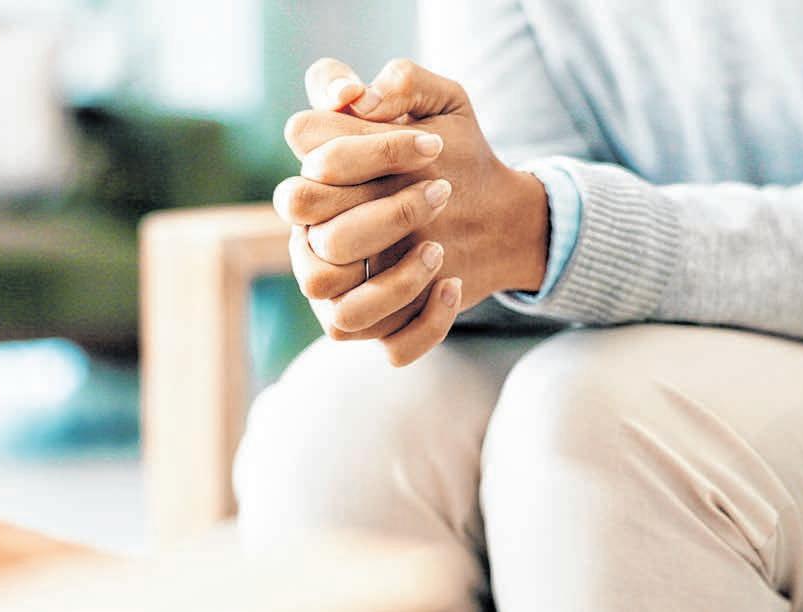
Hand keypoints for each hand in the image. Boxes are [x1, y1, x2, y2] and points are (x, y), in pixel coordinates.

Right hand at [277, 58, 549, 364]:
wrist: (500, 212)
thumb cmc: (457, 153)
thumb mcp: (444, 103)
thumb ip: (404, 81)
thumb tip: (359, 96)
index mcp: (316, 192)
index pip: (303, 183)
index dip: (367, 157)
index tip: (434, 144)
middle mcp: (316, 247)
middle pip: (317, 246)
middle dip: (384, 217)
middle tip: (443, 193)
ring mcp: (345, 296)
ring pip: (339, 313)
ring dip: (397, 283)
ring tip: (440, 249)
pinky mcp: (385, 330)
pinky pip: (390, 349)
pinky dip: (426, 322)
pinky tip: (454, 285)